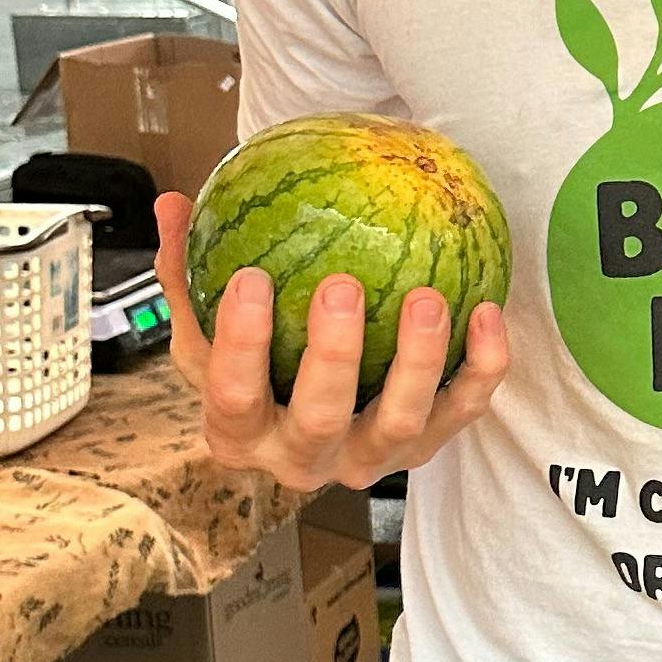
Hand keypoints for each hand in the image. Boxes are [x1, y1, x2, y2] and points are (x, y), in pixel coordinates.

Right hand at [156, 190, 511, 490]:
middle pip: (317, 421)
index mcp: (239, 433)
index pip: (232, 396)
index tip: (250, 277)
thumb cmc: (252, 366)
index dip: (240, 343)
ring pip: (399, 424)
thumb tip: (174, 203)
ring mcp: (368, 458)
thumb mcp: (206, 327)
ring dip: (418, 361)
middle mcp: (304, 459)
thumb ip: (187, 269)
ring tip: (427, 298)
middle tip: (341, 285)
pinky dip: (482, 367)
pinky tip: (487, 311)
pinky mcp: (425, 449)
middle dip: (331, 356)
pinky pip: (462, 411)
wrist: (304, 418)